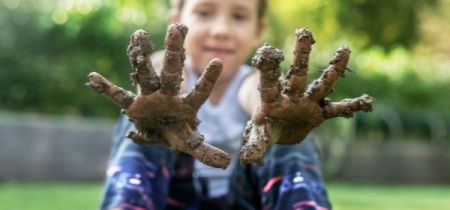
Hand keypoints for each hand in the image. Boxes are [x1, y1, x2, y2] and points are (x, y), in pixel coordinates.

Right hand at [86, 24, 229, 168]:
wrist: (159, 133)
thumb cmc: (178, 133)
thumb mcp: (191, 143)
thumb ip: (206, 151)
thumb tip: (227, 162)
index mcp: (186, 105)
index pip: (200, 92)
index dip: (208, 80)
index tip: (217, 62)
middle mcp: (168, 95)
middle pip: (171, 72)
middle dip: (173, 52)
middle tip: (174, 29)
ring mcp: (150, 97)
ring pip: (146, 74)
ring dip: (140, 57)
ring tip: (138, 35)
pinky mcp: (134, 105)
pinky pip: (119, 96)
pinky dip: (106, 89)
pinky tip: (93, 77)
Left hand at [239, 28, 372, 164]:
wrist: (278, 131)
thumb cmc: (265, 128)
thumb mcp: (260, 136)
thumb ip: (255, 145)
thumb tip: (247, 159)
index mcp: (272, 100)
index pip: (269, 82)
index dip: (268, 69)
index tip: (267, 51)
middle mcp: (292, 96)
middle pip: (297, 74)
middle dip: (301, 55)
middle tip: (304, 32)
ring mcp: (307, 103)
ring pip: (321, 84)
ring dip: (333, 70)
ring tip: (345, 49)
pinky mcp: (319, 113)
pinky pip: (337, 110)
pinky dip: (351, 107)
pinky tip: (367, 102)